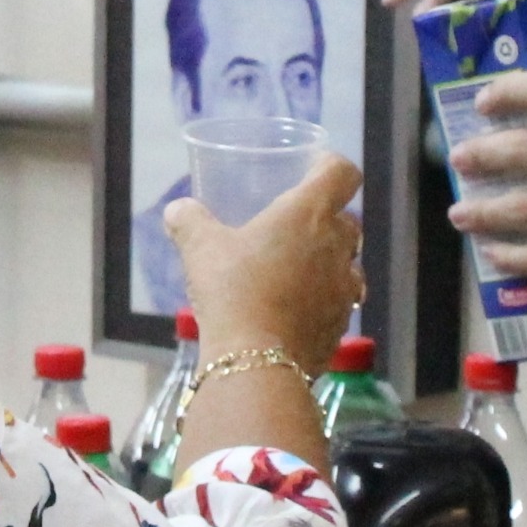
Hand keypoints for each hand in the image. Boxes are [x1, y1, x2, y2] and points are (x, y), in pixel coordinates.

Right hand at [167, 154, 364, 467]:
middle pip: (348, 221)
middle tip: (294, 229)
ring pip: (348, 266)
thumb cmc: (232, 290)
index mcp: (309, 213)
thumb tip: (177, 210)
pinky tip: (292, 313)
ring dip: (329, 265)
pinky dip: (321, 304)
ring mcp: (344, 289)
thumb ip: (189, 220)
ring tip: (295, 274)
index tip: (313, 170)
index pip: (343, 173)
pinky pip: (338, 305)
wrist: (255, 361)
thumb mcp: (200, 248)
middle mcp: (337, 246)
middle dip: (327, 221)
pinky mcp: (340, 326)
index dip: (331, 166)